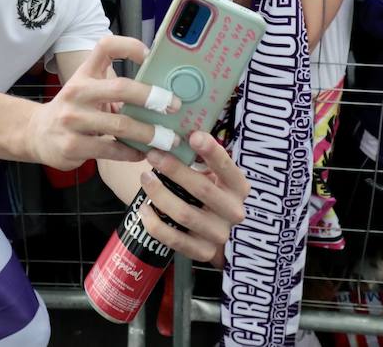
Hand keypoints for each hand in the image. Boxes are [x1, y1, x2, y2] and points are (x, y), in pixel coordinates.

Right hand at [27, 35, 181, 169]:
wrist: (37, 134)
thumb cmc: (73, 109)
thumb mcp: (86, 88)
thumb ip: (113, 85)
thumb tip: (158, 92)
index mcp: (84, 73)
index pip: (105, 47)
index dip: (129, 46)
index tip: (150, 55)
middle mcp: (77, 92)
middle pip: (120, 88)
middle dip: (152, 97)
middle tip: (174, 106)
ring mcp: (73, 120)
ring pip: (120, 125)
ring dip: (149, 133)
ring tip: (168, 139)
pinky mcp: (72, 146)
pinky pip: (111, 150)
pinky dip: (131, 153)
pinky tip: (142, 153)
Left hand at [138, 132, 249, 263]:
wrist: (214, 233)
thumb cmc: (208, 193)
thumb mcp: (212, 175)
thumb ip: (200, 158)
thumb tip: (174, 131)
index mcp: (238, 187)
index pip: (227, 167)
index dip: (211, 151)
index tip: (193, 136)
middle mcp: (233, 211)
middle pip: (202, 189)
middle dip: (175, 170)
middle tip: (153, 155)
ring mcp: (219, 234)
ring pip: (185, 214)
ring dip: (160, 194)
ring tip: (145, 178)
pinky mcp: (202, 252)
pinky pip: (174, 239)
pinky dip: (155, 224)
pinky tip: (144, 209)